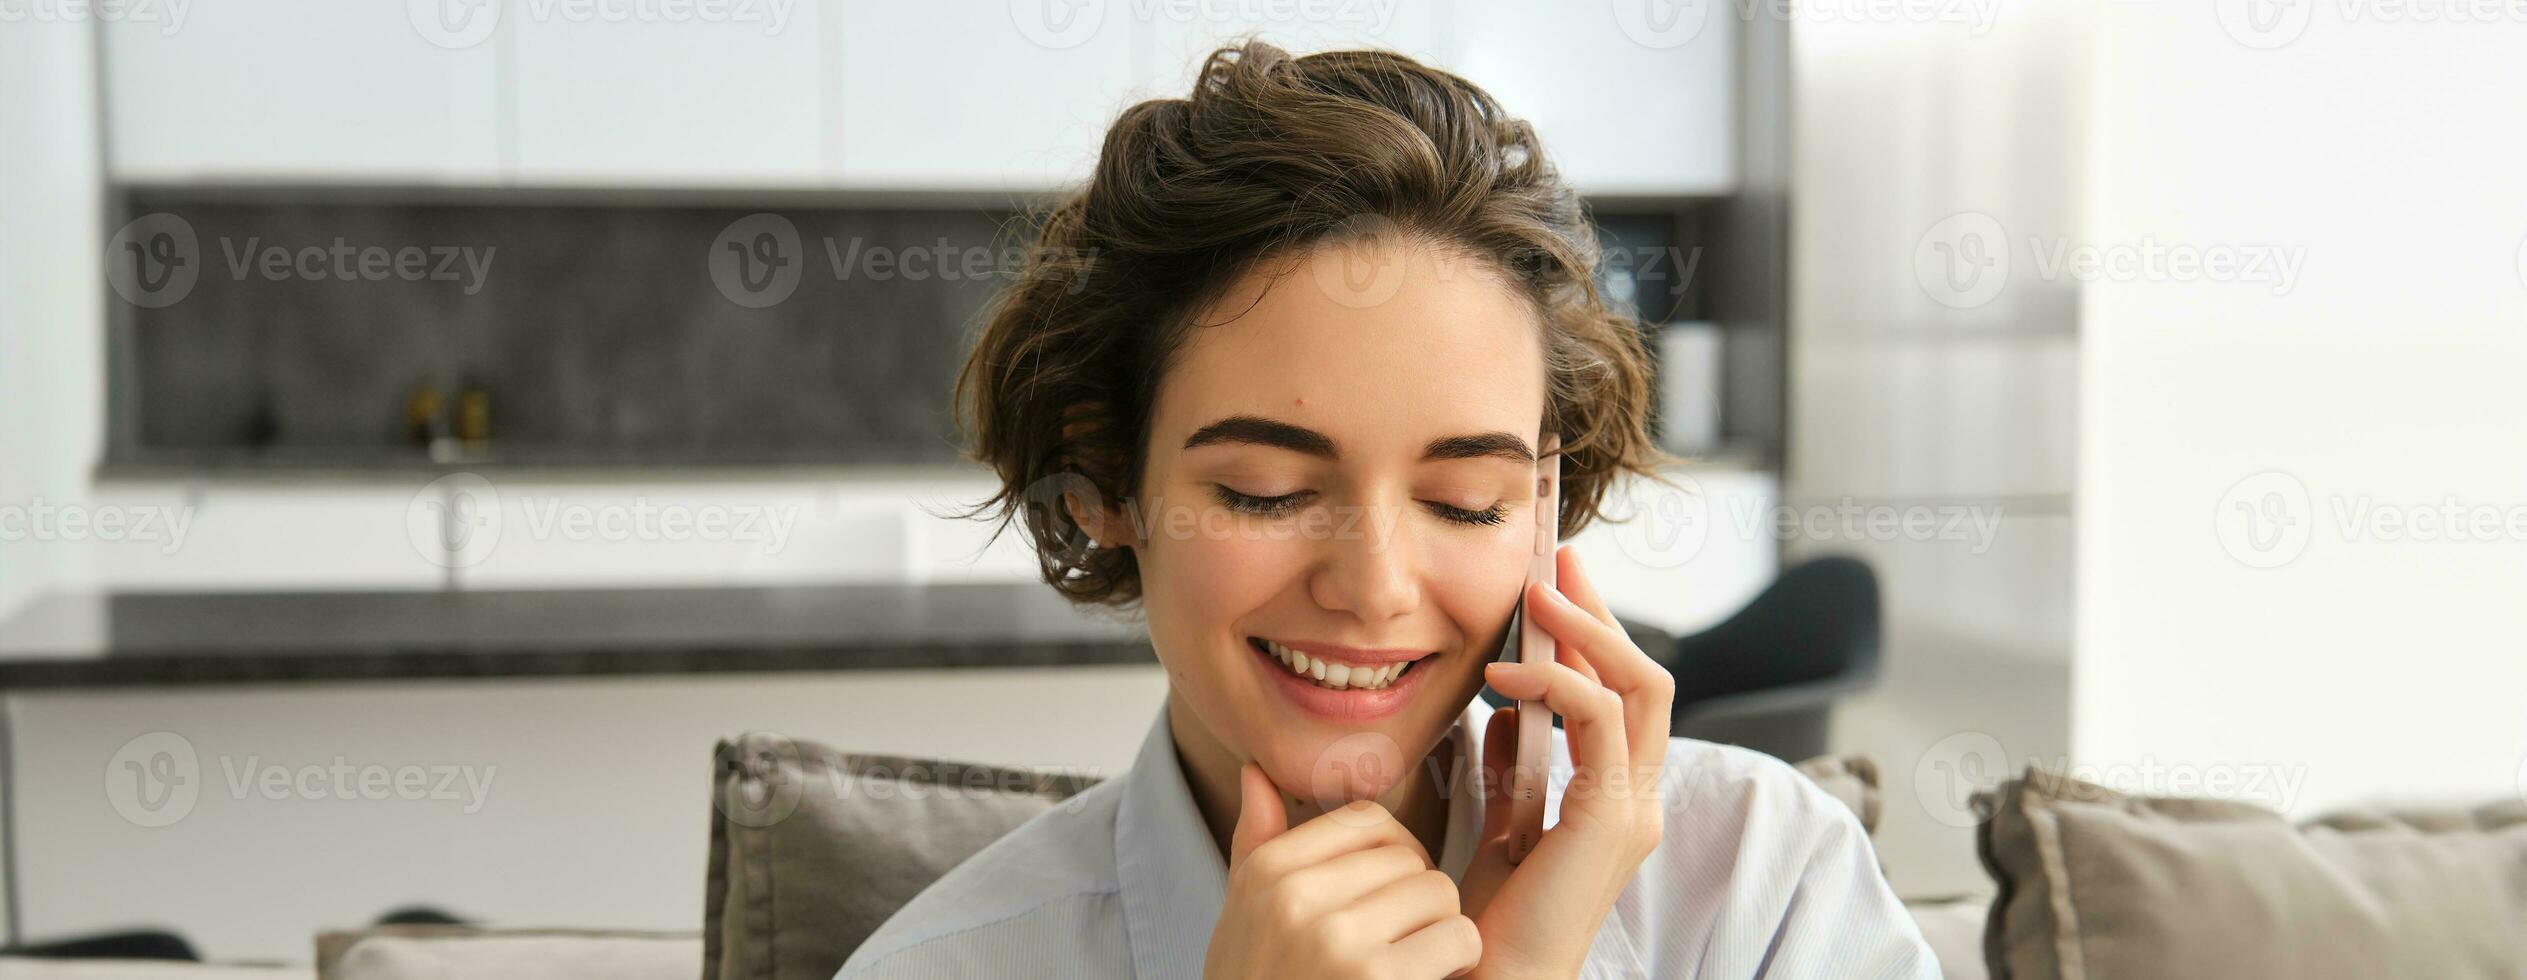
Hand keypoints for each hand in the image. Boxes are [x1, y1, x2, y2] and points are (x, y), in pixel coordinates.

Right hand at [1203, 762, 1483, 979]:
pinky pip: (1458, 937)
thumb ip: (1256, 845)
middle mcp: (1295, 898)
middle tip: (1394, 948)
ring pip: (1439, 893)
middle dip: (1415, 901)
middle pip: (1408, 856)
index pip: (1365, 819)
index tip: (1380, 901)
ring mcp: (1337, 941)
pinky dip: (1455, 966)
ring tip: (1408, 969)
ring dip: (1439, 936)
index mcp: (1266, 873)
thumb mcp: (1242, 921)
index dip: (1391, 855)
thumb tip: (1257, 773)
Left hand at [1458, 545, 1675, 978]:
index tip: (1554, 585)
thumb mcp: (1501, 826)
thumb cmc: (1488, 920)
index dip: (1594, 636)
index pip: (1624, 698)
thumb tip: (1504, 716)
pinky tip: (1499, 674)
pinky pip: (1597, 719)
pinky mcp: (1613, 819)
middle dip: (1602, 612)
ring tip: (1536, 593)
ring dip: (1587, 629)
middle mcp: (1640, 800)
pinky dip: (1553, 681)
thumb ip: (1513, 772)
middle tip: (1556, 559)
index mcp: (1618, 800)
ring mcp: (1636, 810)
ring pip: (1639, 687)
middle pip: (1645, 679)